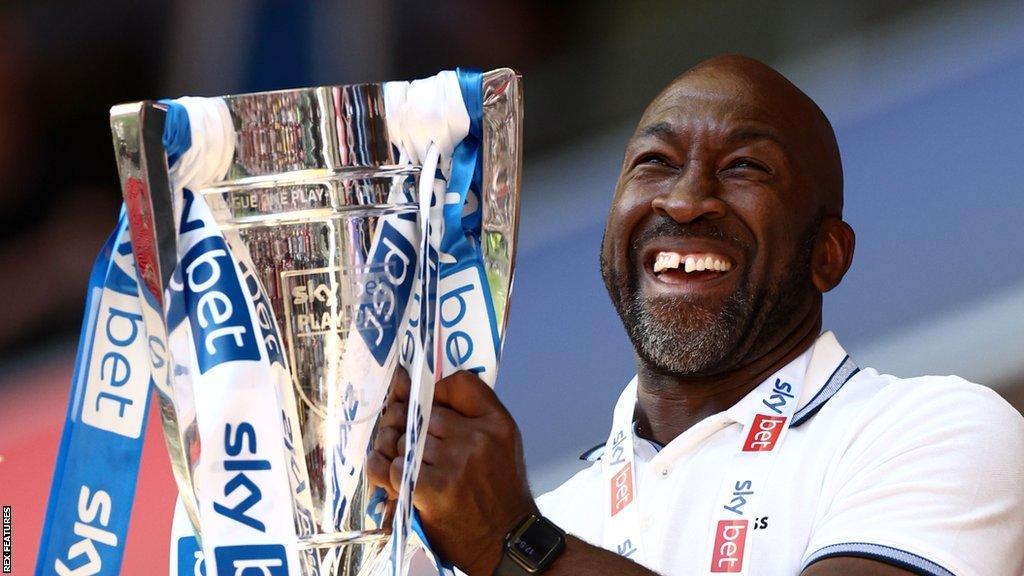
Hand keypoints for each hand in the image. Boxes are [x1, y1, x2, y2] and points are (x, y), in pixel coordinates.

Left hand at [367, 369, 537, 575]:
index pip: (459, 383)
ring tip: (409, 465)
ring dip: (401, 453)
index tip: (424, 403)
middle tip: (407, 439)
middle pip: (425, 413)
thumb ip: (475, 416)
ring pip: (408, 439)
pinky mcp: (434, 488)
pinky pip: (398, 467)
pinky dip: (395, 476)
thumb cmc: (500, 492)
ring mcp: (455, 463)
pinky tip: (406, 483)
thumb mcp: (502, 444)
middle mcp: (478, 438)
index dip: (435, 391)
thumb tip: (432, 393)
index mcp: (497, 424)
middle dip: (410, 425)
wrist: (506, 540)